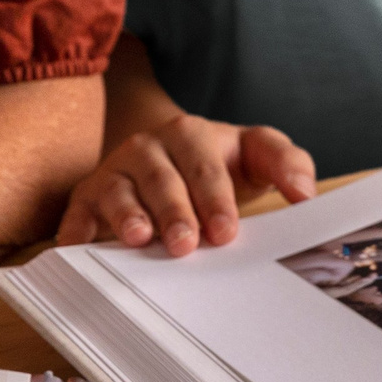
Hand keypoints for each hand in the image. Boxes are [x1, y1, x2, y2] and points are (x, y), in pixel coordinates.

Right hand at [57, 113, 316, 255]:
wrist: (166, 150)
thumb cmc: (218, 163)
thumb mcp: (255, 154)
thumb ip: (287, 163)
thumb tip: (306, 194)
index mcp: (192, 135)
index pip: (205, 166)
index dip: (216, 198)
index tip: (227, 232)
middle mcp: (149, 147)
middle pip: (162, 178)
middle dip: (175, 211)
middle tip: (187, 244)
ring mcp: (116, 169)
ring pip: (120, 190)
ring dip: (128, 215)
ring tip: (141, 240)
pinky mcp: (89, 194)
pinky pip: (78, 209)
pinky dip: (75, 228)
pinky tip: (77, 247)